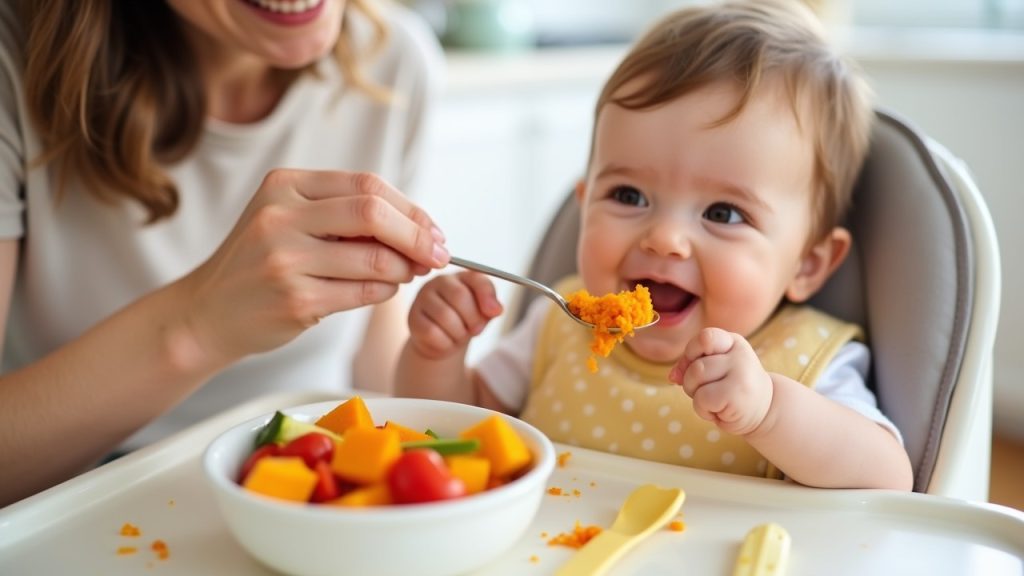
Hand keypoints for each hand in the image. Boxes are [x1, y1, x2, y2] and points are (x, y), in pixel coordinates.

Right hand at [179, 169, 447, 360]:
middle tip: (438, 254)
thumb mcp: (290, 220)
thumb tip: (420, 228)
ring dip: (404, 268)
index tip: (433, 230)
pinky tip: (382, 289)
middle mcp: (280, 217)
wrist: (208, 312)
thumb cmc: (261, 263)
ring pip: (374, 257)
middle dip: (417, 235)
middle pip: (373, 213)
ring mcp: (285, 259)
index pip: (367, 185)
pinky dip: (384, 291)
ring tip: (408, 273)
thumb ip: (344, 214)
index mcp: (284, 185)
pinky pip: (363, 292)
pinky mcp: (295, 300)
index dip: (410, 209)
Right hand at [407, 271, 502, 359]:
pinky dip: (445, 342)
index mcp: (460, 277)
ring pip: (445, 316)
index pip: (476, 279)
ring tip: (459, 334)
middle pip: (460, 296)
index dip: (487, 297)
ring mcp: (423, 299)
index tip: (495, 313)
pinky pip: (432, 332)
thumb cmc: (465, 321)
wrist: (443, 341)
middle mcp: (439, 282)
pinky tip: (446, 341)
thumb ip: (491, 305)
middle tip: (476, 329)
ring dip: (459, 333)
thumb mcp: (483, 312)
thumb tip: (496, 309)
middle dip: (473, 318)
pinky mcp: (413, 318)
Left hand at [669, 327, 772, 435]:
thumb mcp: (712, 369)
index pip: (705, 337)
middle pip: (695, 364)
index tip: (696, 363)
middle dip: (691, 382)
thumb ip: (690, 365)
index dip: (692, 351)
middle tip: (708, 391)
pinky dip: (703, 410)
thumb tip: (673, 376)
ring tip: (715, 400)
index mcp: (732, 342)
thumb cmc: (731, 388)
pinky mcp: (737, 394)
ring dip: (696, 396)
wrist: (763, 411)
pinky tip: (719, 410)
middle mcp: (739, 354)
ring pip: (695, 379)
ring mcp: (741, 373)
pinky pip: (701, 399)